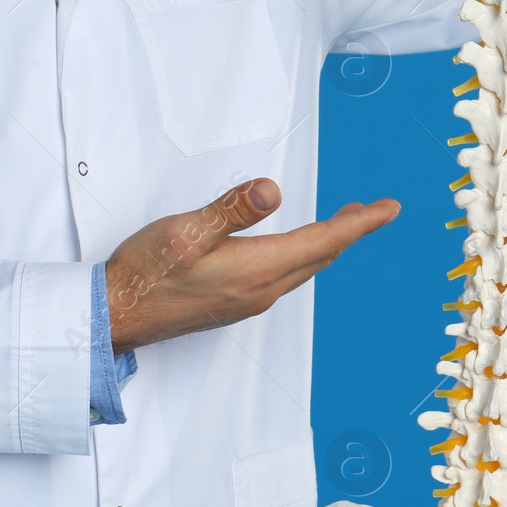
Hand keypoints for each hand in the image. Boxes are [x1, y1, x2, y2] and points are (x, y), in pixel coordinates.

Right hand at [105, 178, 400, 354]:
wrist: (117, 316)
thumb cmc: (145, 274)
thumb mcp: (185, 230)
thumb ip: (232, 209)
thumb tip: (272, 190)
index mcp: (257, 269)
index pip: (324, 242)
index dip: (360, 223)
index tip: (388, 209)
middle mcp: (261, 290)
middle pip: (320, 257)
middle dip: (349, 231)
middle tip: (371, 210)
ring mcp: (248, 301)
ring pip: (302, 268)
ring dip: (325, 245)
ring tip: (340, 224)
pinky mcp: (234, 304)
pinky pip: (283, 278)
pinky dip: (301, 257)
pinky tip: (294, 249)